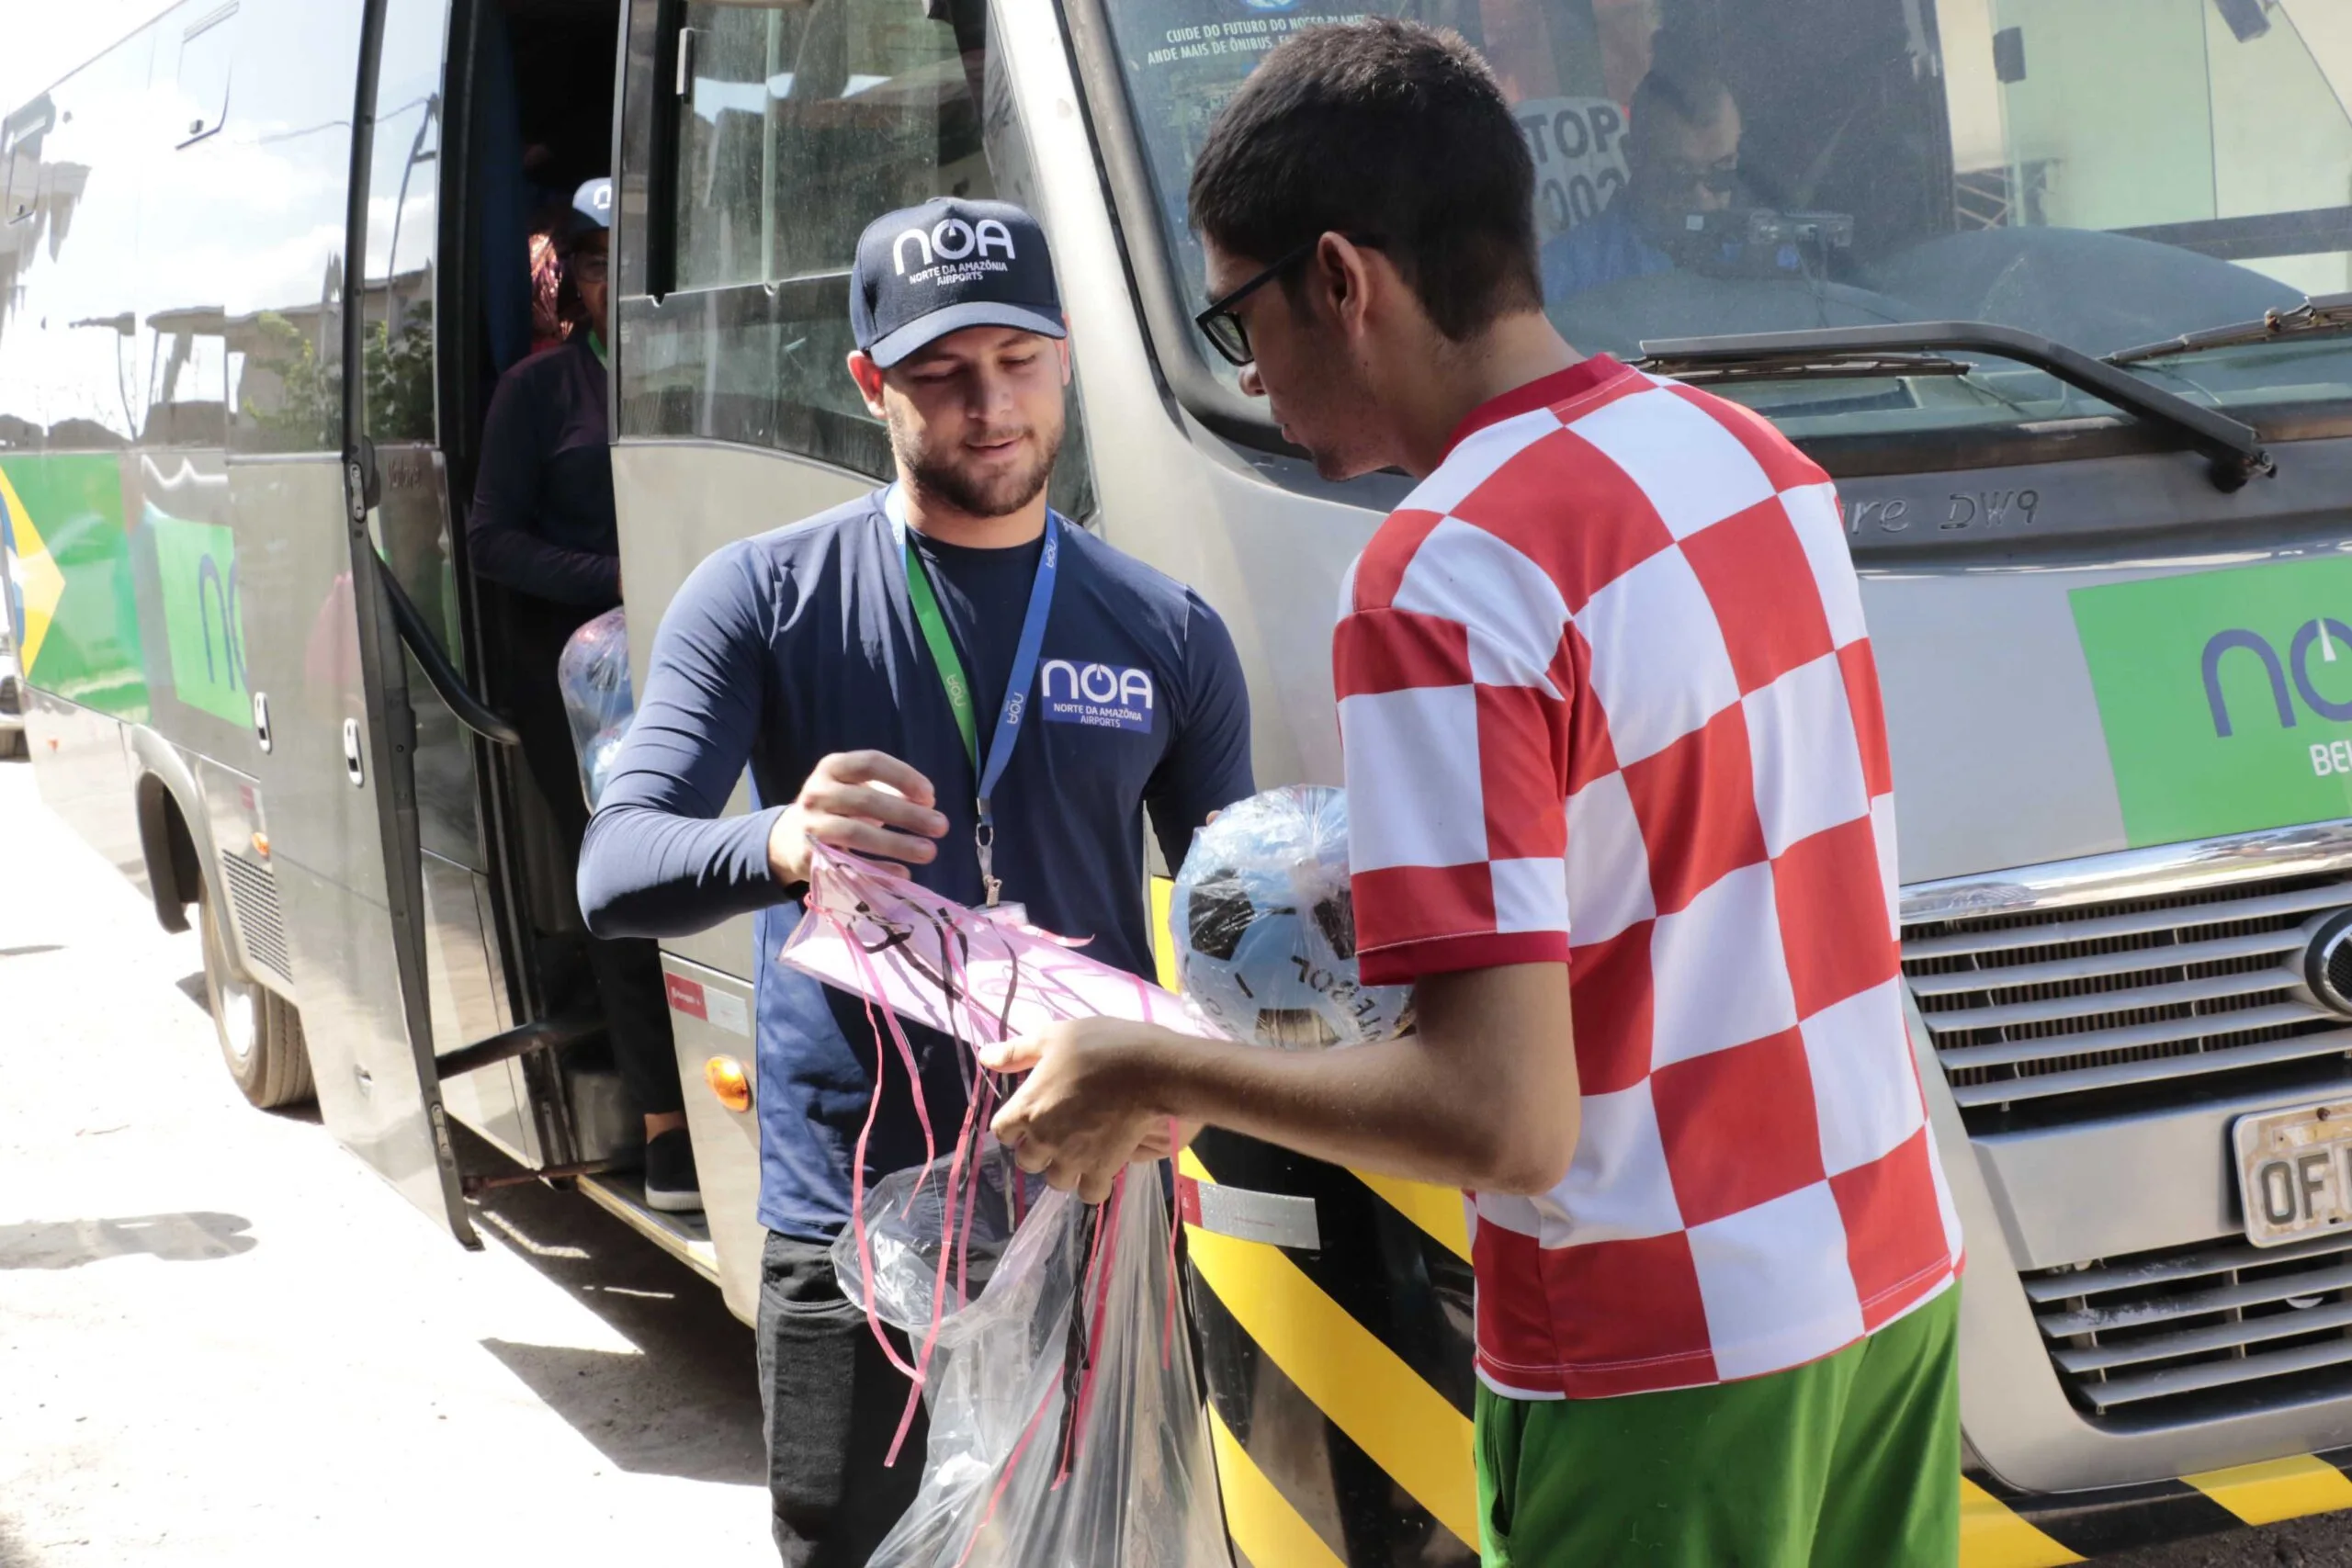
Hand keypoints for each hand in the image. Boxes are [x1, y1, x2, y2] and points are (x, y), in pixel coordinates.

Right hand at [766, 750, 946, 885]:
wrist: (791, 838)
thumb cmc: (840, 808)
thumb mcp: (859, 789)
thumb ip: (892, 792)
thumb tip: (928, 803)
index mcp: (833, 767)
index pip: (870, 763)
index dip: (903, 777)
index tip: (931, 796)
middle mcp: (817, 792)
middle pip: (866, 800)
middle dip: (907, 814)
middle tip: (941, 827)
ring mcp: (811, 825)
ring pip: (856, 833)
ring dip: (896, 844)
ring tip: (929, 852)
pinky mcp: (810, 856)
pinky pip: (848, 864)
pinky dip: (878, 870)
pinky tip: (904, 874)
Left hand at [980, 1019, 1175, 1203]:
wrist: (1149, 1068)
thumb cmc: (1099, 1047)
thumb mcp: (1053, 1036)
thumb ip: (1017, 1051)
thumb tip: (985, 1058)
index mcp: (1026, 1108)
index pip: (1002, 1132)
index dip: (1014, 1125)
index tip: (1031, 1116)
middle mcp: (1044, 1139)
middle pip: (1027, 1161)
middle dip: (1038, 1150)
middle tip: (1059, 1132)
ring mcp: (1073, 1158)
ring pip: (1056, 1180)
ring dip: (1064, 1169)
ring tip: (1081, 1151)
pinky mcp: (1102, 1169)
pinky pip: (1090, 1193)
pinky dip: (1093, 1184)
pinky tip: (1102, 1167)